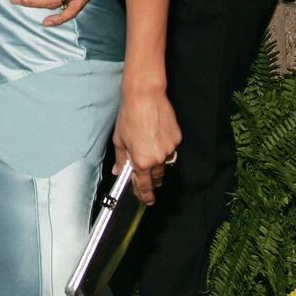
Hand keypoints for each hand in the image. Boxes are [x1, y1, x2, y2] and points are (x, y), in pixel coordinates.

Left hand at [112, 91, 180, 205]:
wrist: (145, 95)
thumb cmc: (130, 115)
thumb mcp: (119, 139)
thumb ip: (121, 159)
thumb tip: (119, 171)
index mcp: (142, 161)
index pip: (144, 186)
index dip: (144, 195)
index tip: (146, 200)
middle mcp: (158, 158)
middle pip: (157, 177)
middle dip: (151, 179)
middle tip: (146, 176)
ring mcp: (170, 148)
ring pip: (165, 163)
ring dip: (157, 161)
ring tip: (148, 146)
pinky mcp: (177, 138)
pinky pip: (171, 148)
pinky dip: (164, 146)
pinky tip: (156, 134)